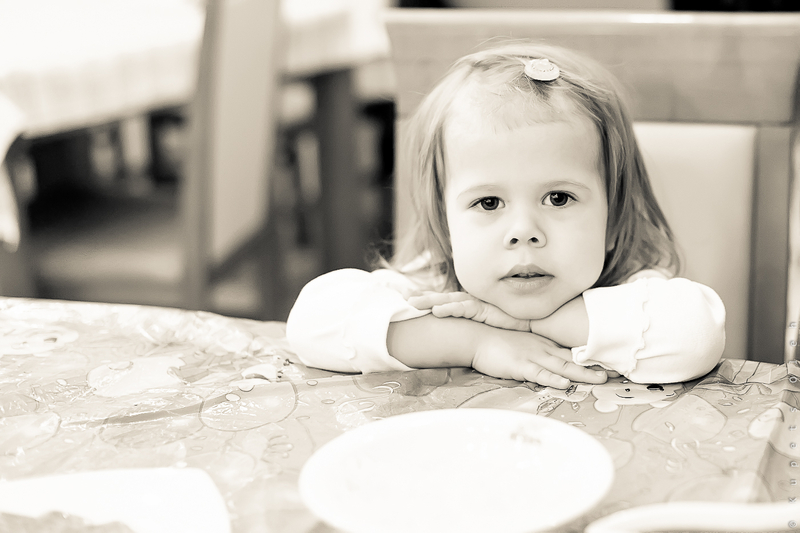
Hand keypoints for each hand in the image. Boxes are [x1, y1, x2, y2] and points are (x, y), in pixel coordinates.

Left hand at [408, 291, 529, 331]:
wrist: (540, 322)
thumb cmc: (516, 328)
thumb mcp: (490, 330)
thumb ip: (476, 332)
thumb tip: (461, 342)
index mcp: (471, 307)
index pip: (445, 302)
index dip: (428, 301)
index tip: (409, 302)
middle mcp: (473, 303)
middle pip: (442, 299)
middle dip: (422, 298)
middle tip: (402, 298)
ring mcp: (479, 304)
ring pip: (449, 301)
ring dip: (430, 301)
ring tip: (412, 304)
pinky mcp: (486, 309)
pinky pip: (464, 308)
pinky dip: (449, 309)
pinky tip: (436, 311)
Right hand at [471, 327, 607, 387]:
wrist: (475, 336)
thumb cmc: (496, 342)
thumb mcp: (521, 344)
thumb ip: (536, 352)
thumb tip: (551, 363)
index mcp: (543, 344)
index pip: (570, 351)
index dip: (590, 357)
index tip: (610, 361)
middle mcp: (542, 349)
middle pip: (573, 358)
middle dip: (595, 366)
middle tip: (616, 371)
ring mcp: (532, 356)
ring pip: (562, 366)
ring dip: (582, 373)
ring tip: (601, 378)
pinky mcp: (519, 365)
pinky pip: (539, 373)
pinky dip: (553, 378)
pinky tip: (565, 383)